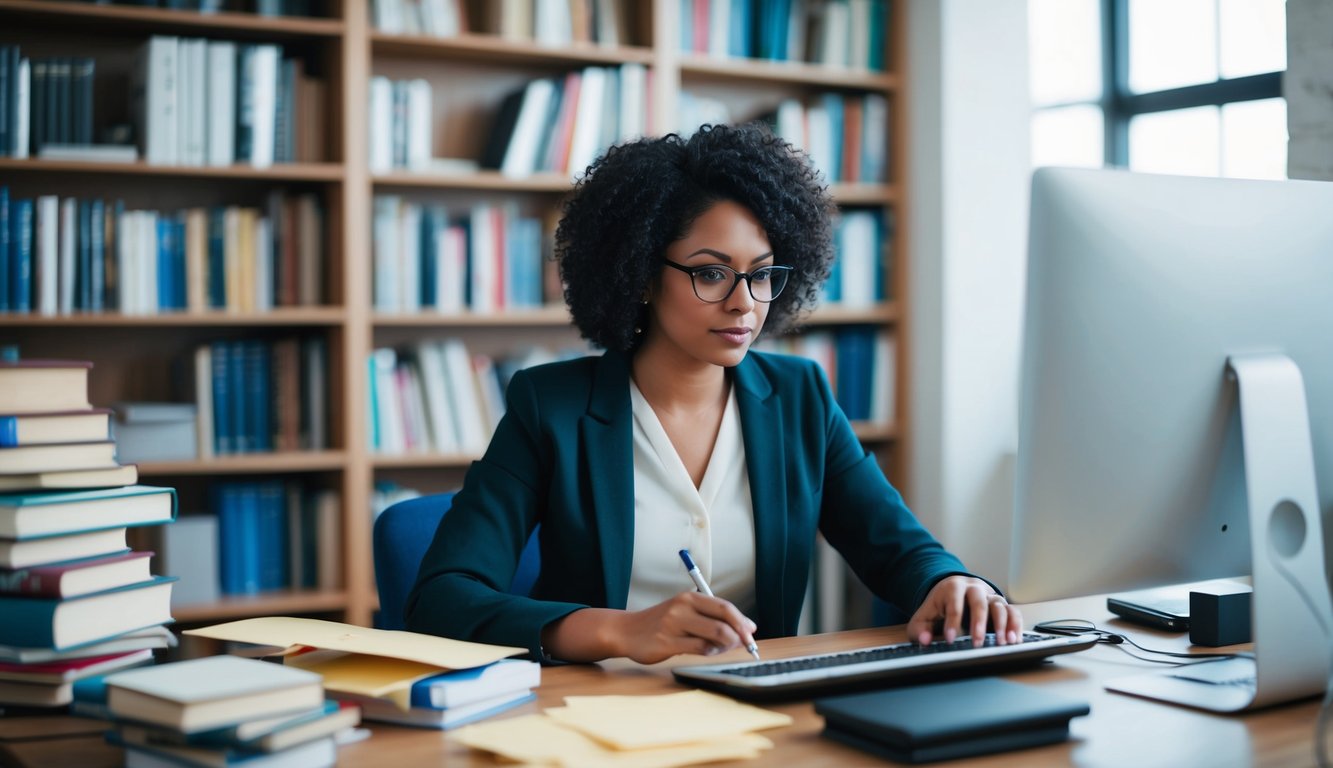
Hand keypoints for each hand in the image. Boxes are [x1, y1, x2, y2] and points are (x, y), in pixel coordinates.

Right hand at [613, 591, 758, 664]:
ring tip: (723, 649)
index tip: (752, 632)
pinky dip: (710, 653)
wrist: (627, 631)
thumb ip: (710, 618)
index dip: (742, 621)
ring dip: (725, 646)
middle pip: (723, 622)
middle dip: (740, 636)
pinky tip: (708, 652)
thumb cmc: (661, 623)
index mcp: (689, 597)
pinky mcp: (666, 643)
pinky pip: (699, 649)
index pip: (724, 607)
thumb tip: (745, 627)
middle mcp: (682, 607)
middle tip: (746, 646)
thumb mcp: (684, 611)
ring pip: (714, 637)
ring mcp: (673, 625)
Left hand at [906, 576, 1022, 647]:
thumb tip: (924, 640)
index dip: (952, 621)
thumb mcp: (924, 616)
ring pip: (1000, 605)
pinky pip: (1013, 612)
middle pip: (979, 601)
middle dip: (978, 622)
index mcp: (952, 587)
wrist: (953, 592)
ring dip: (1002, 625)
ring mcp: (990, 596)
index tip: (951, 639)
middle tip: (977, 643)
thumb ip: (919, 629)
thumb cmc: (939, 607)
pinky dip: (1015, 625)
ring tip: (1002, 643)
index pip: (953, 602)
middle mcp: (974, 588)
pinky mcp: (1002, 605)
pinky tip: (1014, 640)